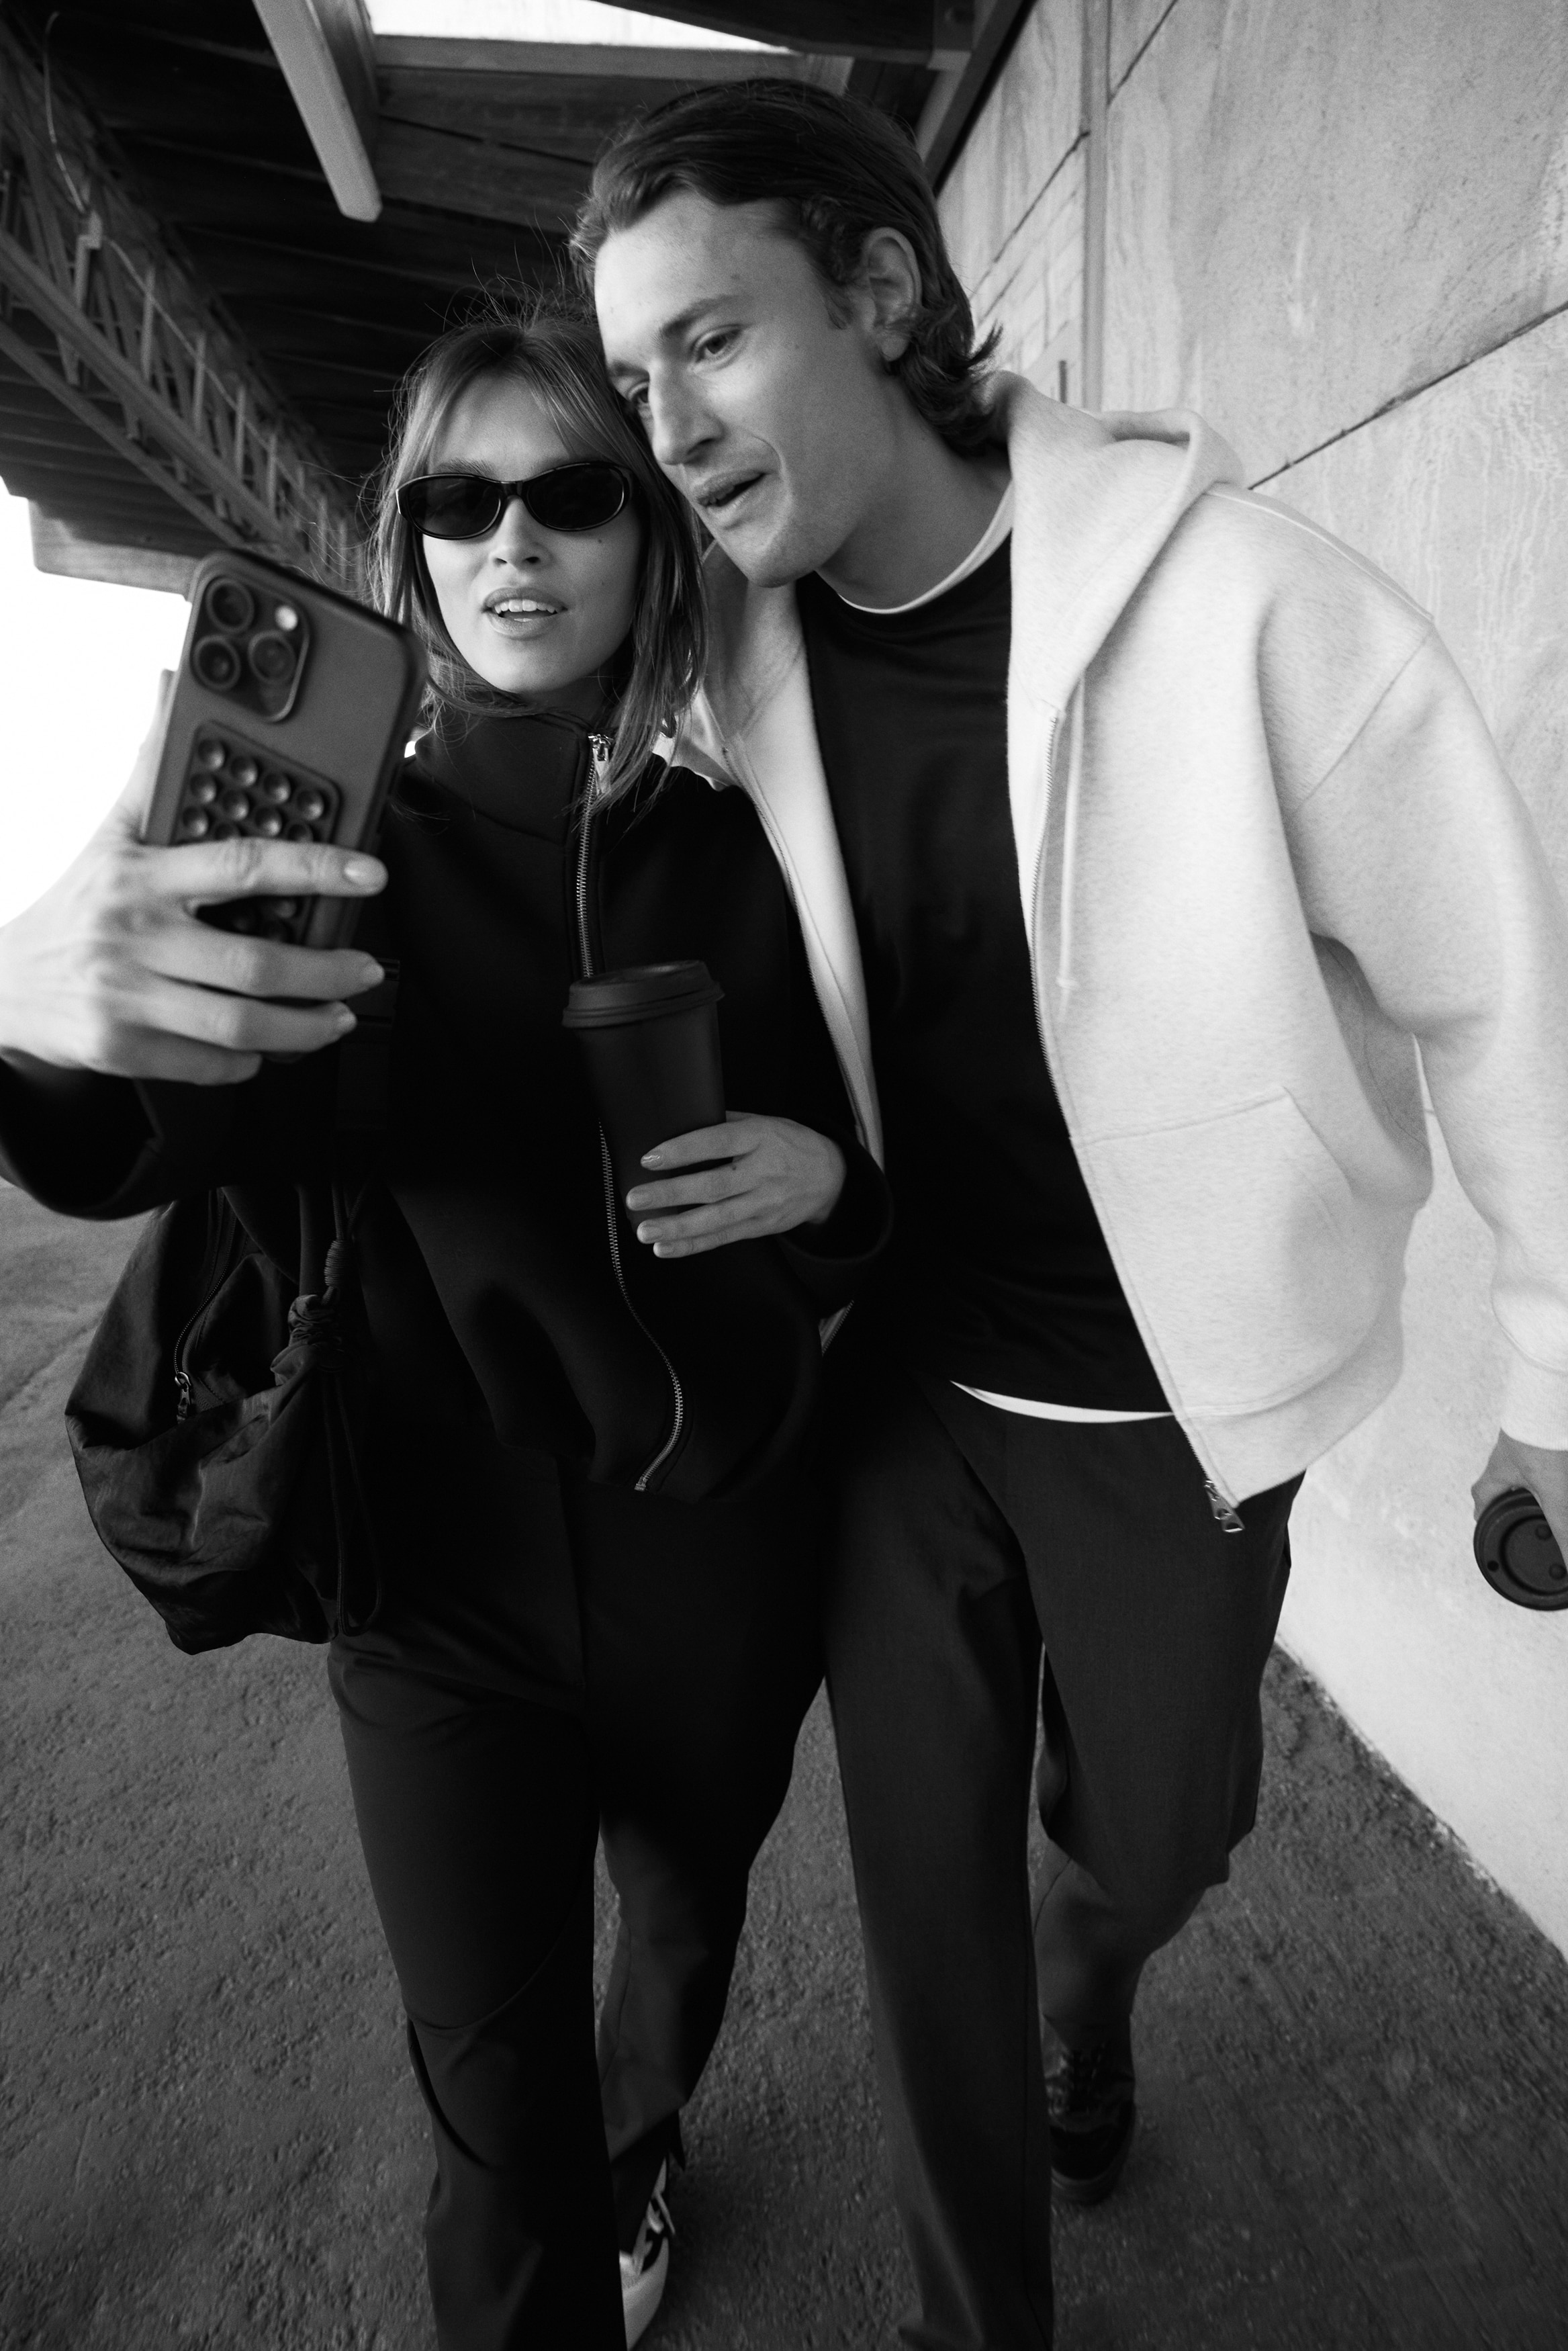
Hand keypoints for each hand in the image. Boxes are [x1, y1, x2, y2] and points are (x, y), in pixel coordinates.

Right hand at [0, 676, 387, 1085]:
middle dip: (326, 971)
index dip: (315, 868)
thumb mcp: (110, 835)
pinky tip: (270, 1047)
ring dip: (304, 1027)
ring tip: (337, 1016)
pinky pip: (208, 1065)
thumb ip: (151, 769)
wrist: (1, 983)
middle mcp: (136, 937)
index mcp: (142, 877)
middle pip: (254, 963)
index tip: (368, 873)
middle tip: (364, 967)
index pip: (242, 864)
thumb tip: (168, 687)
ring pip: (240, 1025)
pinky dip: (250, 1061)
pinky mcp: (122, 1049)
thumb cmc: (75, 908)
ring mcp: (128, 998)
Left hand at [624, 1113, 846, 1257]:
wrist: (829, 1176)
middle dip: (671, 1194)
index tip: (651, 1158)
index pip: (717, 1143)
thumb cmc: (788, 1144)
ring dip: (677, 1228)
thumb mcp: (763, 1122)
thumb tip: (680, 1119)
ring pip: (716, 1219)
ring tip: (645, 1230)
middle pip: (713, 1186)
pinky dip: (692, 1245)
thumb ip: (725, 1123)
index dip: (683, 1150)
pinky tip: (666, 1248)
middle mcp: (762, 1172)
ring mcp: (762, 1203)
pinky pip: (722, 1238)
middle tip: (637, 1198)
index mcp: (759, 1138)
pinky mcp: (761, 1227)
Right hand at [1472, 1431, 1567, 1562]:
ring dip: (1534, 1479)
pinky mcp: (1545, 1429)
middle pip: (1501, 1479)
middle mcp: (1509, 1455)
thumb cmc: (1543, 1438)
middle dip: (1509, 1496)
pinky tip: (1560, 1462)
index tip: (1486, 1525)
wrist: (1551, 1395)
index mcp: (1499, 1472)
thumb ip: (1563, 1531)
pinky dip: (1551, 1462)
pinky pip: (1544, 1450)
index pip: (1481, 1498)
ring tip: (1548, 1489)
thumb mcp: (1557, 1496)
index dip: (1483, 1516)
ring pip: (1525, 1465)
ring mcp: (1527, 1440)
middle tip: (1522, 1509)